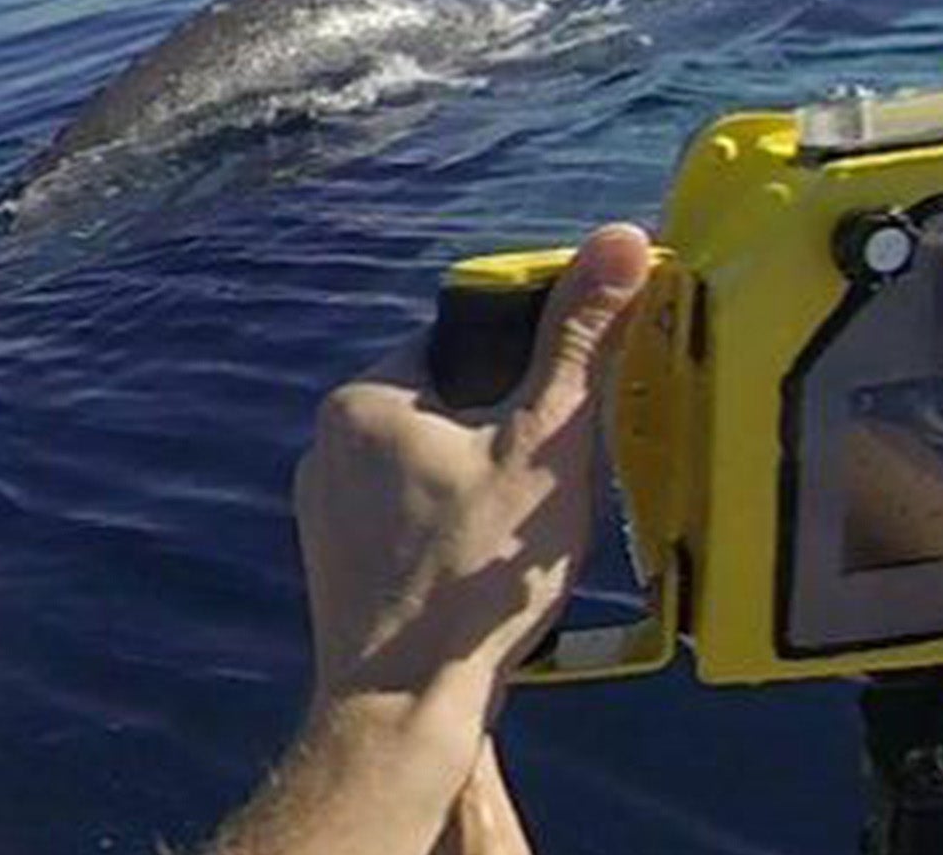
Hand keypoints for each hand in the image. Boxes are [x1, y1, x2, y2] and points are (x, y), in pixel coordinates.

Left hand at [239, 224, 650, 854]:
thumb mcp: (546, 444)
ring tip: (515, 537)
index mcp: (365, 396)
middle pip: (443, 404)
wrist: (405, 703)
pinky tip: (478, 572)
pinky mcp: (332, 558)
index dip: (522, 373)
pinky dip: (442, 532)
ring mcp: (321, 504)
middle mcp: (325, 442)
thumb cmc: (475, 577)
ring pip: (422, 465)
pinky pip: (400, 518)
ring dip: (474, 485)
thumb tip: (622, 239)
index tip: (557, 416)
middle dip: (500, 435)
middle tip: (546, 486)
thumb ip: (581, 341)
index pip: (460, 342)